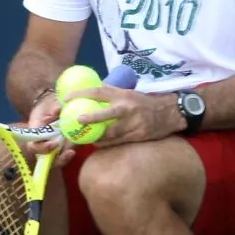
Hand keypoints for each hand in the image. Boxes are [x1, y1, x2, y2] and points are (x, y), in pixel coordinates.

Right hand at [24, 92, 77, 167]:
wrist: (53, 107)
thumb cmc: (48, 105)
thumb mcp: (48, 103)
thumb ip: (52, 106)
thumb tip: (57, 110)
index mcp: (35, 134)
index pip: (33, 146)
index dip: (42, 148)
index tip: (53, 144)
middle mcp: (43, 143)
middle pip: (46, 159)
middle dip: (57, 159)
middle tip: (68, 152)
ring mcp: (53, 147)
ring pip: (57, 159)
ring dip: (65, 158)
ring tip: (72, 152)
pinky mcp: (63, 146)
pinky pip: (66, 153)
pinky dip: (71, 152)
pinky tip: (78, 147)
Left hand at [65, 84, 182, 146]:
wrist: (168, 113)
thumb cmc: (144, 102)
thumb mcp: (128, 92)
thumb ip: (111, 92)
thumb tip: (91, 90)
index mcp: (122, 95)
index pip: (98, 92)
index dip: (81, 94)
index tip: (66, 98)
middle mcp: (127, 108)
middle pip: (105, 115)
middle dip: (90, 118)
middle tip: (77, 121)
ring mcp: (133, 123)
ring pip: (110, 133)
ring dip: (96, 136)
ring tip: (83, 138)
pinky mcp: (137, 136)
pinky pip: (118, 142)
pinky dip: (106, 143)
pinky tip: (97, 144)